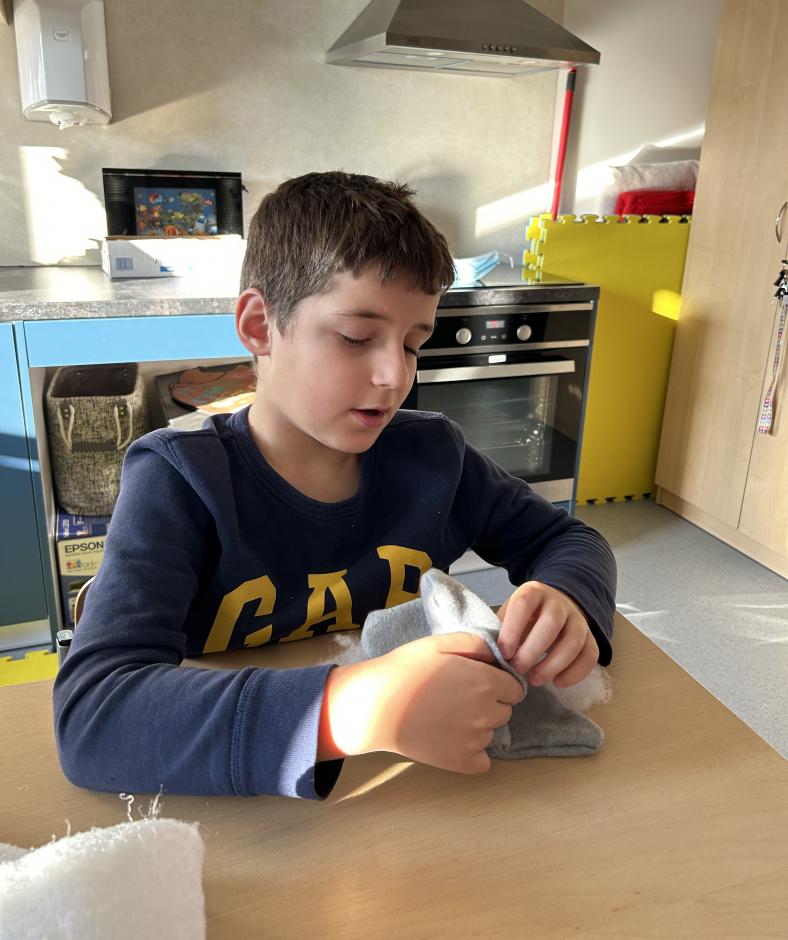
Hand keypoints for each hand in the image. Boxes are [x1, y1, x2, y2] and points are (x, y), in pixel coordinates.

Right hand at [319, 632, 523, 773]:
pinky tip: (453, 739)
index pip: (516, 689)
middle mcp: (486, 713)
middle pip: (505, 711)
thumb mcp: (441, 643)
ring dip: (478, 726)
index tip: (478, 682)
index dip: (499, 683)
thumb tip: (498, 656)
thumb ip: (476, 644)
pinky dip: (473, 753)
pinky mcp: (460, 762)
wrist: (377, 705)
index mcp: (487, 682)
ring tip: (448, 716)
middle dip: (490, 704)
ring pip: (491, 733)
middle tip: (459, 697)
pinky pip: (483, 761)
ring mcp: (475, 740)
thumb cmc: (406, 669)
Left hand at [496, 582, 597, 687]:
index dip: (512, 629)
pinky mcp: (590, 637)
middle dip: (533, 650)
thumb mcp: (509, 615)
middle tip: (518, 669)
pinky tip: (557, 683)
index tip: (503, 652)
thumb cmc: (524, 617)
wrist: (555, 605)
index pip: (523, 605)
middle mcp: (558, 603)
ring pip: (573, 641)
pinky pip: (590, 655)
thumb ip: (499, 631)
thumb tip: (485, 656)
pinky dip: (575, 673)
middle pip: (551, 623)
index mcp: (533, 592)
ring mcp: (577, 619)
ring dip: (553, 664)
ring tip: (534, 680)